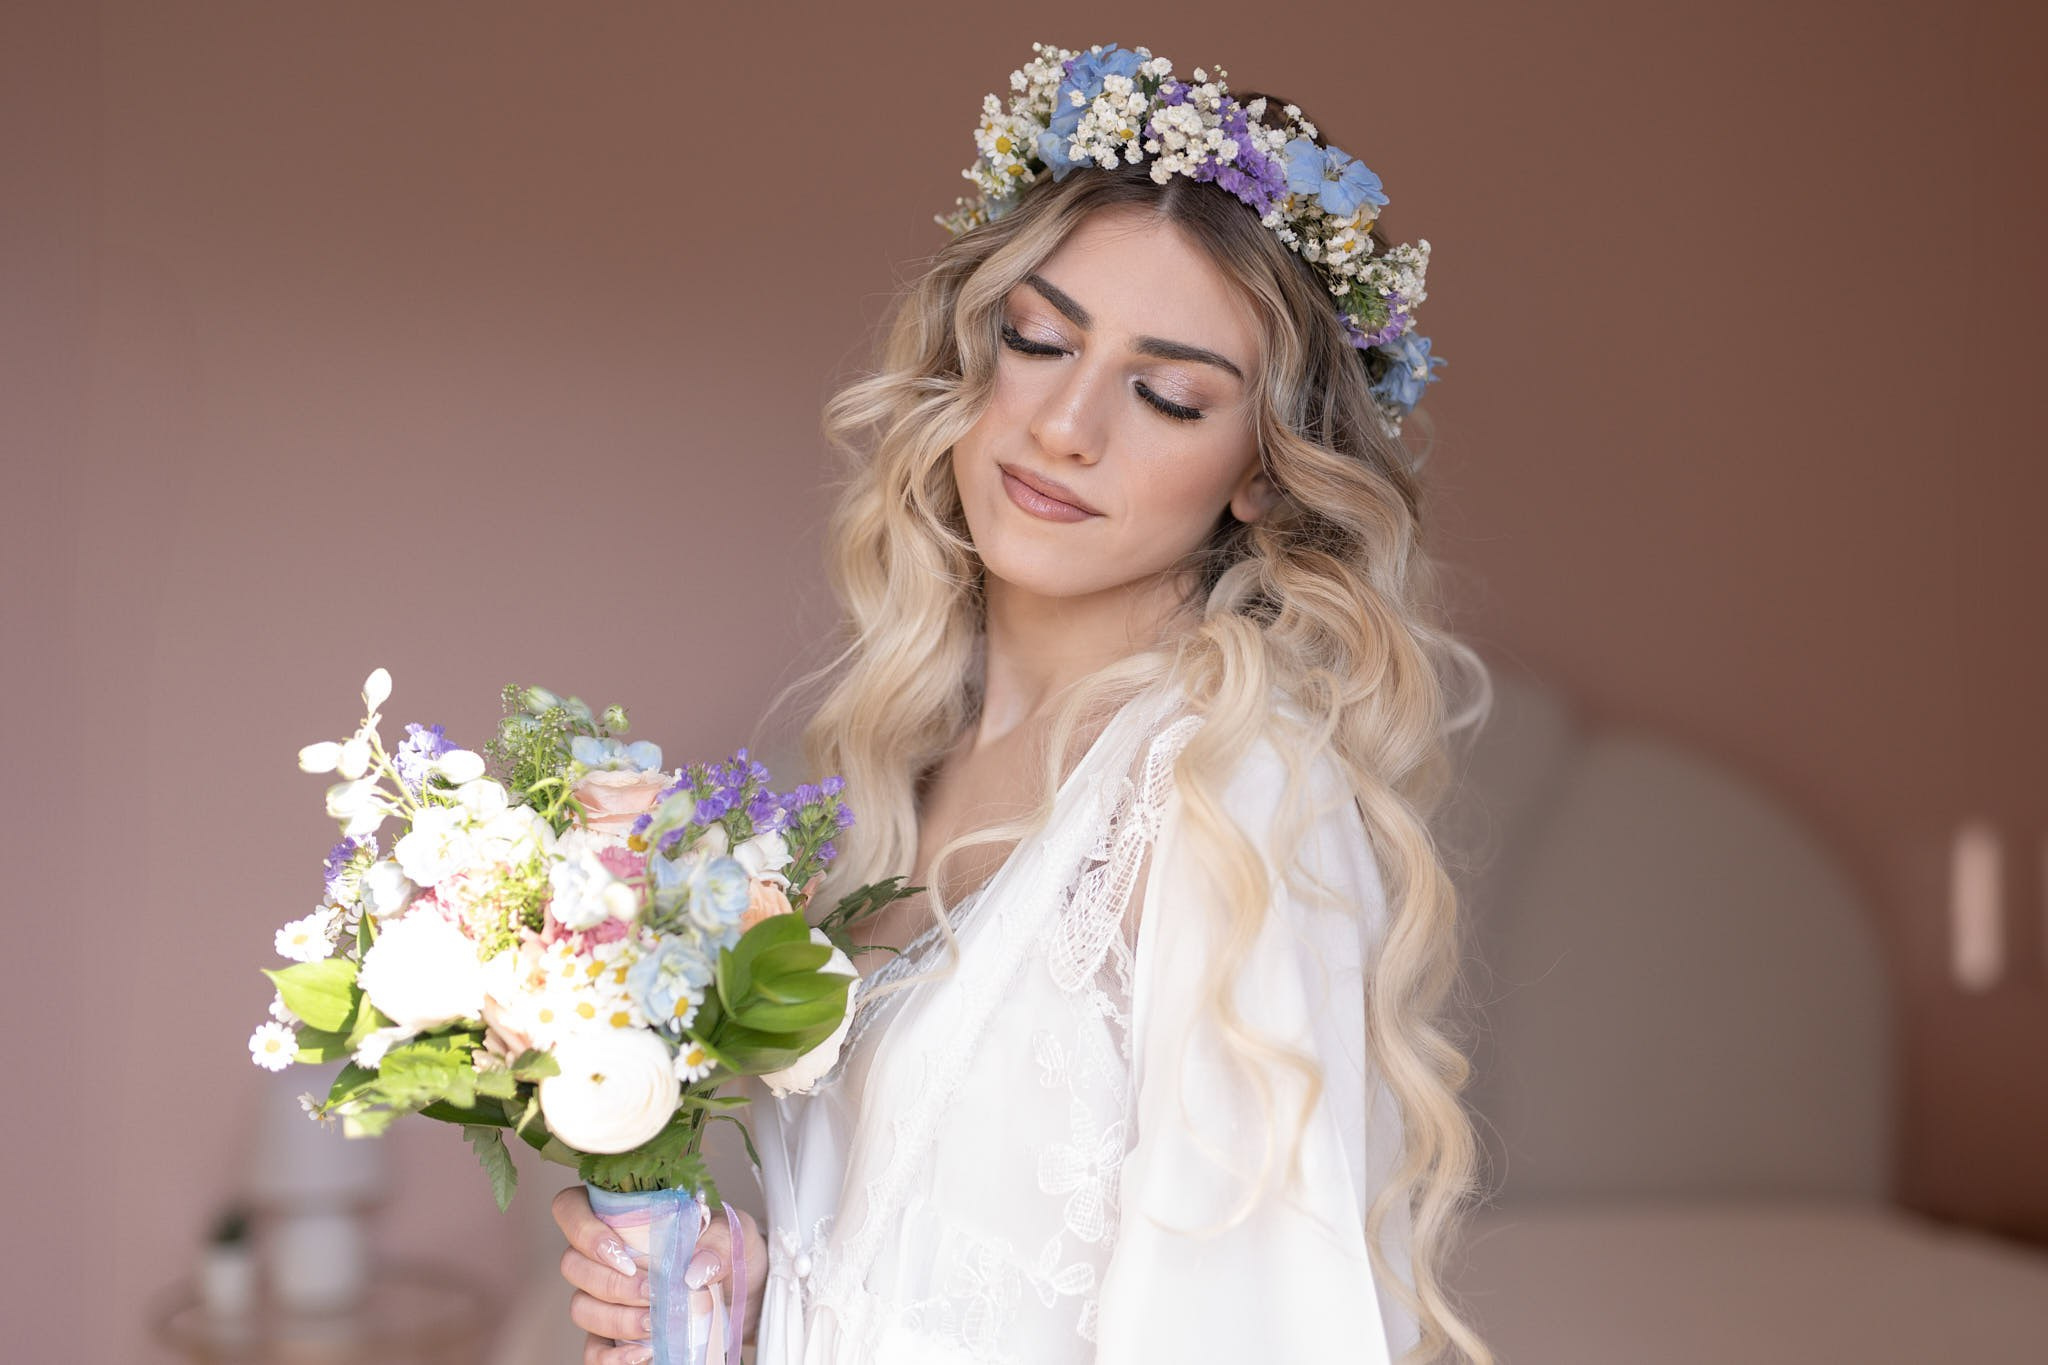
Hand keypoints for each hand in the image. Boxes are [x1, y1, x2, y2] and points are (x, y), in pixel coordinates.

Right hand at [552, 1184, 768, 1364]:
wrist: (750, 1292)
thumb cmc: (732, 1251)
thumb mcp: (735, 1235)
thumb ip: (717, 1243)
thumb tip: (692, 1271)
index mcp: (625, 1214)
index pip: (571, 1208)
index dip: (583, 1230)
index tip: (622, 1254)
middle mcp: (606, 1253)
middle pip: (573, 1264)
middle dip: (612, 1284)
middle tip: (652, 1292)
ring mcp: (606, 1295)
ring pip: (581, 1307)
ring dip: (615, 1318)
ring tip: (655, 1323)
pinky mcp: (615, 1334)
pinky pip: (593, 1350)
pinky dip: (612, 1356)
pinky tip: (643, 1353)